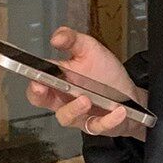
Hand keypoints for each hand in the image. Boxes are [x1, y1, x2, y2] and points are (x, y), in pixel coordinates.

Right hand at [25, 26, 146, 140]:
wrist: (129, 93)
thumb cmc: (105, 73)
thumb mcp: (90, 50)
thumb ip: (73, 40)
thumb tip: (57, 37)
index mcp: (58, 80)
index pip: (37, 82)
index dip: (33, 81)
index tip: (36, 77)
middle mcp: (64, 99)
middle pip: (42, 101)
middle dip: (40, 96)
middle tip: (43, 88)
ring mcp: (79, 114)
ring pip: (67, 117)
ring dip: (74, 108)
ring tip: (86, 99)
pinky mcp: (97, 125)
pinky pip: (98, 125)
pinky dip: (109, 120)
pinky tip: (118, 111)